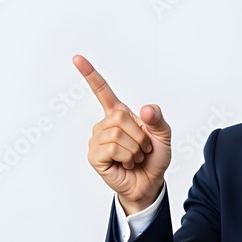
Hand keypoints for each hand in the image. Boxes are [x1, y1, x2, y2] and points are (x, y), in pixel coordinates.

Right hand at [73, 54, 170, 213]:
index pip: (102, 91)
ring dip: (135, 148)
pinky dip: (127, 156)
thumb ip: (158, 119)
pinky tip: (125, 163)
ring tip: (134, 157)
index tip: (77, 58)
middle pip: (120, 116)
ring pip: (118, 134)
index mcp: (119, 114)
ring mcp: (97, 140)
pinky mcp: (94, 156)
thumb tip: (146, 109)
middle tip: (142, 148)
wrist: (149, 183)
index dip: (90, 75)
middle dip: (140, 135)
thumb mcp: (163, 135)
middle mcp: (105, 125)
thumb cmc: (153, 158)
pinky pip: (113, 147)